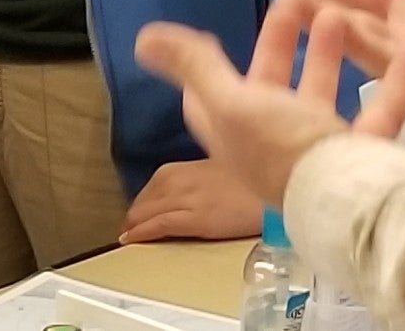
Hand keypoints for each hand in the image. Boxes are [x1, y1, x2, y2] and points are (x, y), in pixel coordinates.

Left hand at [119, 157, 261, 244]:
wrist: (277, 186)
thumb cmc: (253, 180)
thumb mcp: (222, 170)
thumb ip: (202, 177)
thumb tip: (196, 190)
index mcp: (186, 166)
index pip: (155, 183)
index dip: (144, 200)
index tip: (137, 210)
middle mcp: (182, 178)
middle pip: (147, 198)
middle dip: (135, 213)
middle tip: (128, 227)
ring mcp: (187, 197)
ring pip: (149, 211)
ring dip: (134, 224)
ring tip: (127, 235)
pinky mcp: (195, 218)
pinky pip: (160, 225)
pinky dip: (142, 232)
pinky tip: (131, 239)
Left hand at [136, 0, 404, 211]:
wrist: (352, 203)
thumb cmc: (284, 149)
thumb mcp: (233, 102)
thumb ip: (195, 67)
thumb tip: (141, 39)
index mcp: (238, 134)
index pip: (209, 101)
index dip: (206, 67)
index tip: (213, 34)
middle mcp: (276, 142)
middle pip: (272, 85)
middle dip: (281, 41)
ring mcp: (323, 150)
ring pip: (323, 94)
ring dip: (331, 54)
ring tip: (341, 13)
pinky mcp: (366, 154)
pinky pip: (381, 112)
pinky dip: (395, 82)